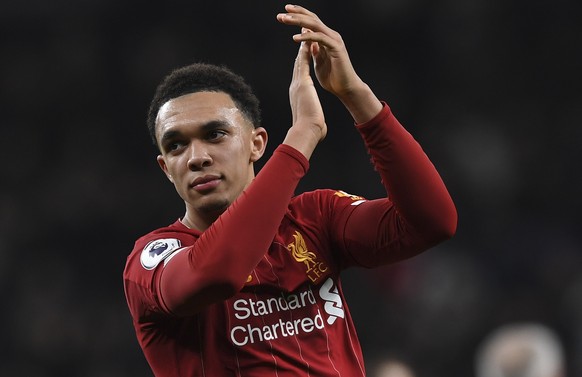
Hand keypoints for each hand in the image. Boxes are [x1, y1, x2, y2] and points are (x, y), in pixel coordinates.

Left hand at [277, 4, 381, 122]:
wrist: (346, 89)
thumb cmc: (333, 78)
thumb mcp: (318, 61)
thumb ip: (313, 50)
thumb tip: (306, 41)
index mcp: (326, 38)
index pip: (310, 22)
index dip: (298, 16)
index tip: (283, 14)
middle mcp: (331, 36)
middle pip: (312, 19)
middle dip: (296, 14)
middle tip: (282, 13)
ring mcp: (334, 40)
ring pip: (315, 25)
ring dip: (299, 21)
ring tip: (285, 20)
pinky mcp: (336, 48)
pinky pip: (320, 38)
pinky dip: (307, 37)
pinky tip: (295, 39)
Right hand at [282, 38, 325, 159]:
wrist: (306, 132)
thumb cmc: (311, 131)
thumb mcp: (313, 122)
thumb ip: (314, 120)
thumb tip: (318, 128)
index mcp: (298, 95)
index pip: (300, 75)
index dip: (302, 63)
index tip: (305, 54)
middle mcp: (295, 87)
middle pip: (297, 65)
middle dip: (300, 50)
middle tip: (301, 36)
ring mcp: (297, 84)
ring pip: (299, 60)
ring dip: (302, 45)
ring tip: (303, 32)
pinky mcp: (302, 83)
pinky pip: (303, 62)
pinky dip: (305, 50)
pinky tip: (307, 40)